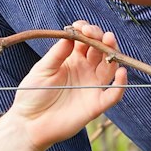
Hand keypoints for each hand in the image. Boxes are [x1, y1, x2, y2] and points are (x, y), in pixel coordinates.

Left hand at [0, 22, 126, 150]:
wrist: (29, 123)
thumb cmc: (32, 94)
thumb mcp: (42, 70)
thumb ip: (56, 54)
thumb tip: (70, 35)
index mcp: (72, 60)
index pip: (86, 41)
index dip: (86, 31)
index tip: (81, 26)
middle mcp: (86, 71)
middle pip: (101, 51)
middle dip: (101, 38)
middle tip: (96, 33)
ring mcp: (92, 87)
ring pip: (110, 68)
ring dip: (113, 53)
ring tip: (109, 41)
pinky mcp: (96, 105)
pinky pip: (113, 94)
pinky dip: (120, 84)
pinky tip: (120, 72)